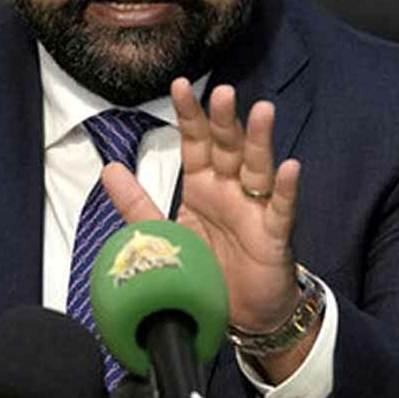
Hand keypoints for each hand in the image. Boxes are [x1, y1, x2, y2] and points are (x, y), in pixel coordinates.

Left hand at [102, 78, 310, 375]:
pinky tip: (291, 167)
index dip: (189, 114)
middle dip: (224, 120)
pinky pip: (282, 209)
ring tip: (263, 111)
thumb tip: (107, 168)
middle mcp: (230, 188)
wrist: (238, 313)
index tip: (179, 84)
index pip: (195, 141)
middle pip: (228, 147)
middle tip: (222, 92)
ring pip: (258, 168)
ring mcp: (255, 208)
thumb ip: (136, 201)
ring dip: (260, 140)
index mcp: (202, 183)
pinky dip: (288, 188)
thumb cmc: (206, 265)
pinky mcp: (274, 235)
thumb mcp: (163, 231)